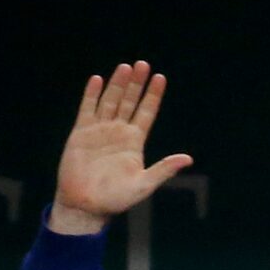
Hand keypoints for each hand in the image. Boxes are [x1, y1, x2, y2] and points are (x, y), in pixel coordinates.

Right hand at [48, 61, 194, 236]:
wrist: (85, 205)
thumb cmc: (115, 199)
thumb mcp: (144, 184)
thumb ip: (164, 169)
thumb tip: (188, 159)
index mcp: (135, 142)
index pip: (146, 112)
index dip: (153, 95)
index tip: (160, 78)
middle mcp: (119, 132)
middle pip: (129, 101)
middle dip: (136, 83)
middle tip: (143, 64)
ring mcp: (100, 130)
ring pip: (110, 101)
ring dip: (117, 84)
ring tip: (125, 67)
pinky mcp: (81, 133)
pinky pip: (88, 108)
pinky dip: (92, 94)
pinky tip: (98, 79)